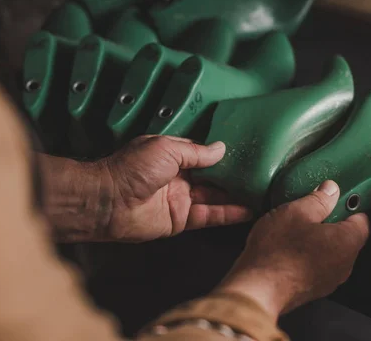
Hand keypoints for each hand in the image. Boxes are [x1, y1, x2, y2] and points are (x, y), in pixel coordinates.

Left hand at [40, 136, 250, 242]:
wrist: (108, 202)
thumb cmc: (133, 168)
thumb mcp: (167, 149)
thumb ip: (197, 152)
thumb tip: (222, 149)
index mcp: (173, 155)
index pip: (203, 154)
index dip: (222, 154)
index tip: (247, 152)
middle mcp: (180, 177)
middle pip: (212, 177)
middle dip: (233, 176)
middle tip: (262, 173)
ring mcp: (181, 199)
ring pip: (215, 197)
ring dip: (236, 196)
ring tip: (262, 193)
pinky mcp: (182, 221)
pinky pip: (209, 216)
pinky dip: (228, 214)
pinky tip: (248, 211)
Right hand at [215, 180, 369, 318]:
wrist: (258, 289)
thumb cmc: (278, 249)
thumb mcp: (296, 212)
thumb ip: (319, 200)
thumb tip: (332, 189)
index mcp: (347, 242)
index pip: (363, 220)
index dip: (350, 206)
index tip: (334, 198)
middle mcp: (345, 264)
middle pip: (347, 237)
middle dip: (332, 223)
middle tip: (311, 211)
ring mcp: (330, 280)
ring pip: (332, 252)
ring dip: (319, 240)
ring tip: (297, 229)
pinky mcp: (314, 290)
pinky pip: (319, 266)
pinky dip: (310, 255)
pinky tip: (290, 248)